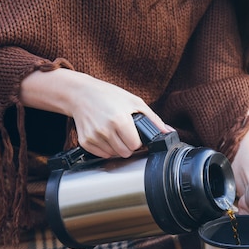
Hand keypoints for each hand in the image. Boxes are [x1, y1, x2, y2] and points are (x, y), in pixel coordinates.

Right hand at [20, 69, 169, 157]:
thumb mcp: (134, 101)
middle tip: (125, 133)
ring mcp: (94, 137)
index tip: (135, 134)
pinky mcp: (85, 142)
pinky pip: (102, 154)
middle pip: (125, 153)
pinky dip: (106, 148)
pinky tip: (105, 135)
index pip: (135, 145)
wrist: (81, 94)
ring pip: (114, 155)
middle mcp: (105, 130)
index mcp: (119, 120)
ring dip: (117, 147)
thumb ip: (153, 119)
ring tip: (114, 132)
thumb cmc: (109, 96)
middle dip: (128, 145)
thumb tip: (167, 132)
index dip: (138, 141)